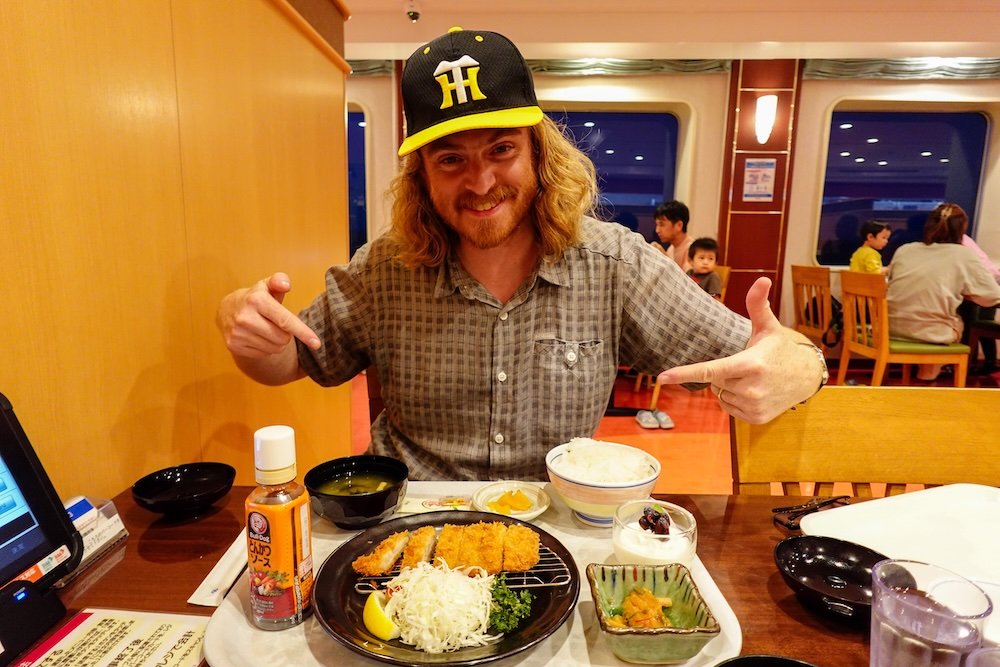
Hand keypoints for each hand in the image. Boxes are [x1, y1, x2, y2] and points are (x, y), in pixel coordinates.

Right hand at [217, 273, 320, 359]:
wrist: (227, 310)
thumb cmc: (256, 297)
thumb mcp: (267, 285)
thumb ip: (279, 280)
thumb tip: (285, 284)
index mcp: (256, 300)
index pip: (285, 321)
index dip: (303, 332)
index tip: (316, 343)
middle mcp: (245, 317)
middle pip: (283, 338)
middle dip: (286, 333)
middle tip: (277, 324)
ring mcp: (238, 333)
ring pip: (275, 348)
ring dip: (277, 341)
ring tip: (267, 329)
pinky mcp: (233, 345)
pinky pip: (263, 353)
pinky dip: (266, 347)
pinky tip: (257, 336)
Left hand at [656, 277, 824, 423]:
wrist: (807, 377)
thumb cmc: (781, 349)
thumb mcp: (768, 327)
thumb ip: (758, 305)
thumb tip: (762, 279)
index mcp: (750, 364)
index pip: (711, 370)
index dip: (684, 373)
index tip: (662, 377)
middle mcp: (751, 388)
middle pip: (715, 381)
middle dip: (723, 373)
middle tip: (745, 365)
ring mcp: (754, 406)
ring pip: (720, 396)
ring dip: (729, 387)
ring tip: (752, 379)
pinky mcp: (756, 418)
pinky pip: (729, 409)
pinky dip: (736, 401)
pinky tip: (754, 392)